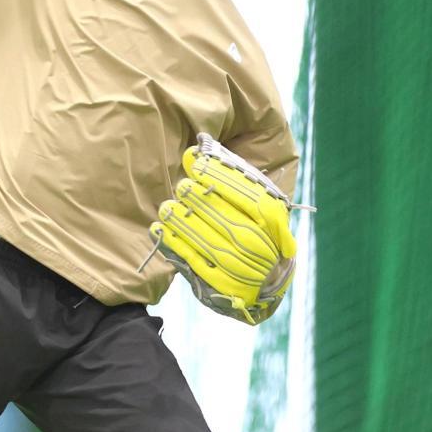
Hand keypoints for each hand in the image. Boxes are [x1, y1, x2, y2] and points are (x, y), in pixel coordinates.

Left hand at [143, 133, 298, 324]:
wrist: (272, 281)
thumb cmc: (263, 231)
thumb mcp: (261, 202)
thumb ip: (232, 177)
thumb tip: (198, 149)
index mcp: (269, 216)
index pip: (242, 192)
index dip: (216, 177)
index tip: (195, 165)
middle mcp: (255, 239)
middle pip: (221, 214)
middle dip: (198, 199)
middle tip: (183, 186)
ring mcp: (238, 263)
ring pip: (205, 238)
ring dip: (182, 221)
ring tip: (166, 207)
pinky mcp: (221, 281)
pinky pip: (194, 260)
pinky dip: (176, 244)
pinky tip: (160, 229)